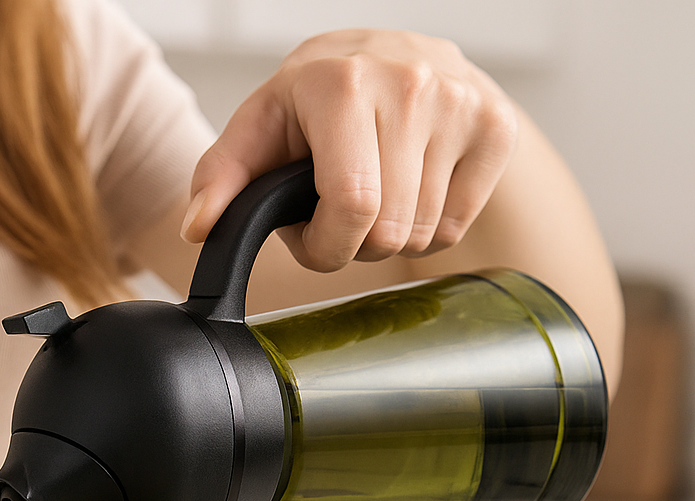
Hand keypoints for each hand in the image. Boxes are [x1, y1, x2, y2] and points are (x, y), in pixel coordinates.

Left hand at [181, 30, 518, 271]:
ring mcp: (460, 102)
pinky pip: (456, 226)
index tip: (313, 236)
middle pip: (388, 232)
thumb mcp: (262, 128)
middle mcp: (408, 83)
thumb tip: (198, 225)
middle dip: (355, 245)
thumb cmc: (321, 101)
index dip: (327, 246)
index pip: (352, 206)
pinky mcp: (496, 127)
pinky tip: (413, 187)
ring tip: (377, 193)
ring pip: (422, 235)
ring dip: (391, 237)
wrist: (403, 59)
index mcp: (341, 84)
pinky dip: (430, 227)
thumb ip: (221, 177)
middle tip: (343, 212)